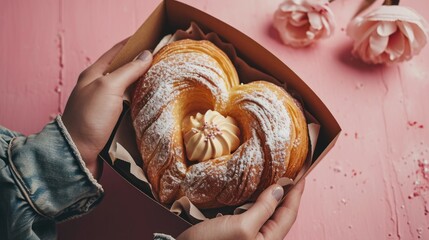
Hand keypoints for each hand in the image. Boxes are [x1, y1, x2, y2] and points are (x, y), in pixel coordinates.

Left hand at [62, 39, 152, 178]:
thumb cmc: (89, 118)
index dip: (134, 43)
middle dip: (142, 65)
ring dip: (143, 86)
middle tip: (164, 62)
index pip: (117, 51)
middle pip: (124, 70)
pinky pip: (129, 107)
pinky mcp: (111, 121)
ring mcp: (105, 105)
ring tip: (164, 81)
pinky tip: (153, 104)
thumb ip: (128, 70)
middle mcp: (99, 87)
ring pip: (128, 90)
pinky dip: (141, 103)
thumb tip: (147, 54)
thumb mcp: (109, 88)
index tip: (153, 39)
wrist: (77, 154)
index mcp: (94, 74)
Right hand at [177, 180, 304, 239]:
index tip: (302, 175)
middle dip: (288, 194)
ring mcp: (249, 236)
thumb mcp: (241, 226)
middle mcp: (261, 239)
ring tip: (277, 179)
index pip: (289, 213)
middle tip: (292, 173)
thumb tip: (280, 190)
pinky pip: (254, 214)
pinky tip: (255, 193)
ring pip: (267, 214)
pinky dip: (257, 201)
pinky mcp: (237, 232)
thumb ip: (264, 209)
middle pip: (281, 214)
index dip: (297, 193)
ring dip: (273, 196)